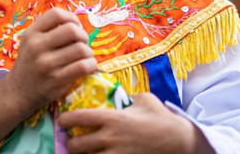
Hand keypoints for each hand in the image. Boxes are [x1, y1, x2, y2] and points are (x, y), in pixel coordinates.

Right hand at [0, 8, 95, 144]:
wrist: (18, 93)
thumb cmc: (30, 64)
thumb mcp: (30, 42)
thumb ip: (49, 30)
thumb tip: (76, 23)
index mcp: (31, 33)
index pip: (57, 14)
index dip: (72, 18)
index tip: (75, 28)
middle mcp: (37, 46)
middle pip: (72, 30)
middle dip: (83, 35)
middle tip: (81, 44)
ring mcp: (47, 64)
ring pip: (81, 49)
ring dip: (88, 52)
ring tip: (84, 57)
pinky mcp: (56, 80)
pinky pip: (83, 66)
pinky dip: (91, 65)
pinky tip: (87, 66)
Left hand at [58, 92, 199, 153]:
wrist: (178, 140)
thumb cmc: (160, 117)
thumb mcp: (143, 99)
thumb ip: (125, 96)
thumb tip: (114, 92)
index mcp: (112, 118)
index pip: (79, 118)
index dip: (65, 118)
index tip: (61, 119)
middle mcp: (111, 138)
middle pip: (77, 144)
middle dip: (71, 143)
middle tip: (72, 139)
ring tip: (84, 152)